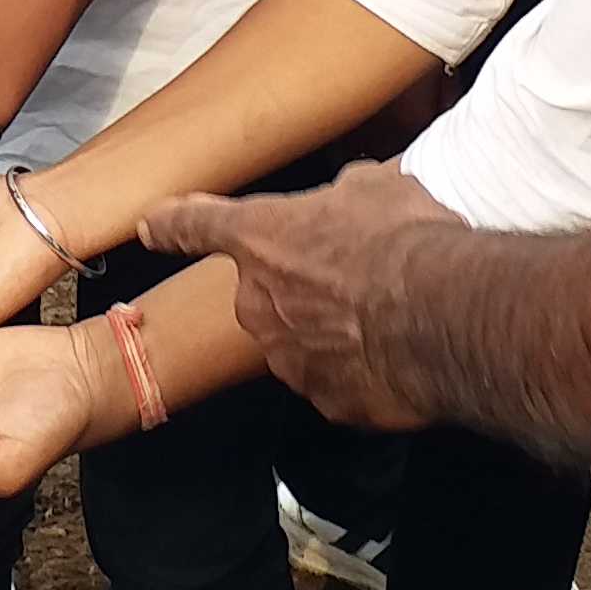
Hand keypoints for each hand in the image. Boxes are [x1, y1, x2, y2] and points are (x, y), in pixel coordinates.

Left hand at [139, 160, 464, 428]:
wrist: (439, 316)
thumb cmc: (402, 242)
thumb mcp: (375, 188)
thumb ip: (343, 195)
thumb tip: (353, 200)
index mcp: (261, 239)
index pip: (199, 225)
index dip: (174, 224)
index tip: (151, 227)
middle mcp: (260, 303)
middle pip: (267, 293)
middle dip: (302, 287)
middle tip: (355, 277)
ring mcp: (288, 360)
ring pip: (302, 341)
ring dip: (333, 332)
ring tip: (386, 317)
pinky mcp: (326, 401)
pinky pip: (338, 381)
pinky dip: (361, 372)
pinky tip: (396, 354)